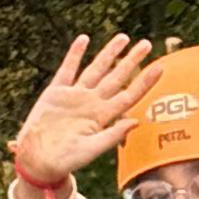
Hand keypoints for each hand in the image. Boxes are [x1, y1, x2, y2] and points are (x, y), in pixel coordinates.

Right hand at [13, 31, 155, 183]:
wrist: (39, 160)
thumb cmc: (66, 160)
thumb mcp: (91, 150)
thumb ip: (112, 135)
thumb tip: (136, 122)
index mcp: (103, 117)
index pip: (129, 95)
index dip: (145, 81)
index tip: (160, 67)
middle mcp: (92, 103)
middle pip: (116, 77)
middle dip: (131, 61)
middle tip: (146, 44)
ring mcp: (75, 96)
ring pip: (96, 69)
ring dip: (108, 53)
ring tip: (123, 38)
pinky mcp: (56, 93)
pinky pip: (67, 69)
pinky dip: (75, 54)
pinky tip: (84, 40)